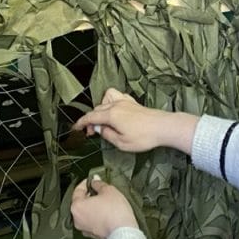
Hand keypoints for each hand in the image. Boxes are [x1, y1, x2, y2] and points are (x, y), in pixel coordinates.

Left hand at [70, 176, 138, 238]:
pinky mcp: (93, 235)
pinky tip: (108, 213)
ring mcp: (85, 229)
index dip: (86, 183)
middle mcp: (77, 219)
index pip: (78, 190)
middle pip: (81, 203)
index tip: (92, 180)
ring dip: (94, 206)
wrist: (124, 233)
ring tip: (106, 201)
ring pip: (87, 213)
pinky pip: (93, 221)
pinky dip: (98, 216)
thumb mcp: (109, 191)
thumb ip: (99, 184)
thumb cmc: (115, 213)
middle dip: (90, 195)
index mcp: (77, 207)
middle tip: (100, 189)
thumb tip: (95, 181)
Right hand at [72, 89, 196, 154]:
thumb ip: (107, 135)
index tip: (76, 128)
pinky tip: (115, 110)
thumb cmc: (144, 137)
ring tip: (104, 120)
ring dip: (100, 108)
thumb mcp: (122, 143)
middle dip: (92, 120)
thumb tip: (100, 129)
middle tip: (93, 133)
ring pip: (105, 99)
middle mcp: (116, 105)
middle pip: (97, 108)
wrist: (163, 127)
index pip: (91, 117)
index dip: (81, 123)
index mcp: (111, 114)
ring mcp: (125, 102)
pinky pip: (116, 96)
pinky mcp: (133, 102)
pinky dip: (111, 101)